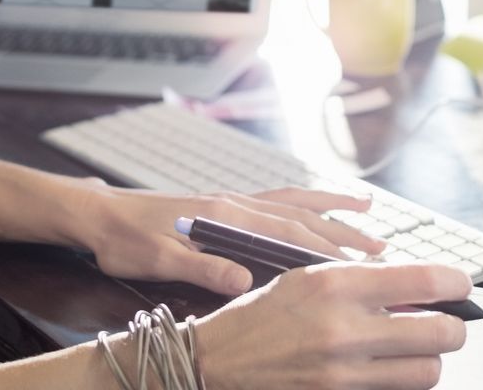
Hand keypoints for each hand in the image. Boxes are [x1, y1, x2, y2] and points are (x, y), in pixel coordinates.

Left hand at [78, 182, 389, 293]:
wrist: (99, 215)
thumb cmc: (125, 240)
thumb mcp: (158, 261)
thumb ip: (202, 270)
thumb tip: (244, 282)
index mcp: (224, 216)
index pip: (288, 231)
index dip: (326, 247)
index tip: (363, 261)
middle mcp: (234, 202)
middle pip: (300, 215)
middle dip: (343, 231)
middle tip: (383, 248)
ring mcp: (231, 201)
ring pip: (293, 203)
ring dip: (331, 210)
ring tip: (367, 214)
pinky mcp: (224, 206)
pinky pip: (276, 201)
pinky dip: (304, 204)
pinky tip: (316, 213)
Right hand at [193, 261, 470, 389]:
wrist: (216, 363)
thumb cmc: (261, 316)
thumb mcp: (306, 278)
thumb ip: (362, 281)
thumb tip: (416, 287)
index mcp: (335, 284)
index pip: (423, 279)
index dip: (455, 282)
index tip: (460, 284)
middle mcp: (344, 328)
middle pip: (439, 333)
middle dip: (452, 327)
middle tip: (446, 322)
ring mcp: (343, 371)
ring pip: (428, 371)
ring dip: (430, 360)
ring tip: (415, 349)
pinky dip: (402, 382)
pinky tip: (389, 369)